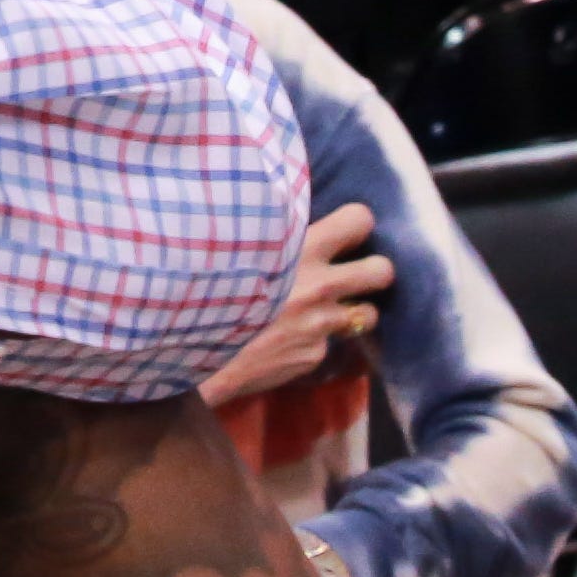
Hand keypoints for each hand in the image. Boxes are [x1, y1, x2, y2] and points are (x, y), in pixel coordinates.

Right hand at [198, 203, 389, 407]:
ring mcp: (321, 324)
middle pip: (382, 271)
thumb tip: (285, 225)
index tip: (347, 230)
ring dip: (353, 311)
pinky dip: (314, 341)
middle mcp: (319, 285)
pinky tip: (286, 340)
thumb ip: (272, 238)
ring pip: (369, 314)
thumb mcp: (238, 248)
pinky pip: (328, 344)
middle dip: (376, 271)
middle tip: (358, 273)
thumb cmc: (207, 290)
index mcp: (300, 249)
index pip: (358, 220)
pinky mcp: (315, 356)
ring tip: (328, 310)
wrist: (194, 351)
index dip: (357, 224)